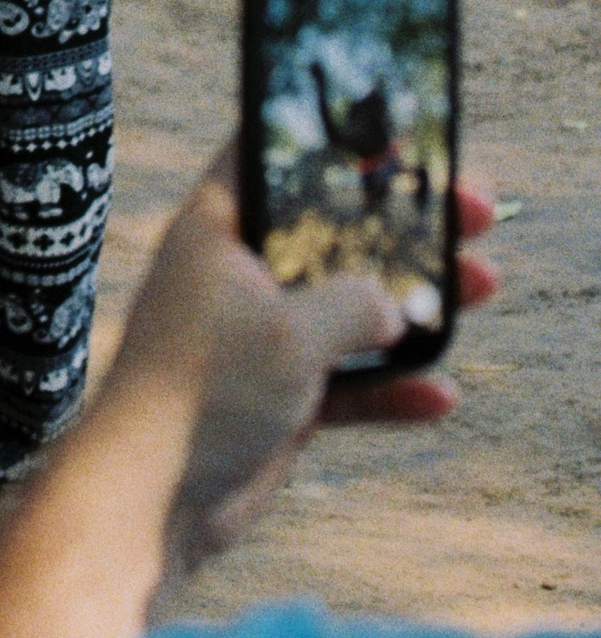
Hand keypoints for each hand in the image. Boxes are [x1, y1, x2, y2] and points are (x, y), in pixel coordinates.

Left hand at [104, 152, 497, 577]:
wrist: (152, 498)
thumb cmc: (203, 391)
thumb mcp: (289, 332)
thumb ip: (352, 304)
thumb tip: (396, 306)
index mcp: (217, 230)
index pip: (272, 159)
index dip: (330, 143)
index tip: (396, 140)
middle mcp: (237, 274)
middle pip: (331, 234)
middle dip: (402, 226)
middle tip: (471, 209)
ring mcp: (258, 336)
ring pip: (349, 307)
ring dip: (413, 303)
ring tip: (485, 283)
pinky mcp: (276, 396)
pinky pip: (347, 382)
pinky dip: (390, 387)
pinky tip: (441, 396)